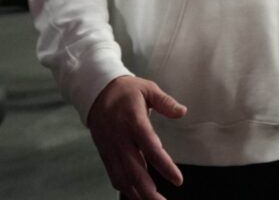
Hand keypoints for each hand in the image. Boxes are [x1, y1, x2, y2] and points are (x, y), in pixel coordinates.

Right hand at [84, 75, 186, 199]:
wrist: (95, 90)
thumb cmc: (125, 91)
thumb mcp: (147, 89)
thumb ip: (166, 102)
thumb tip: (183, 111)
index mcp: (134, 121)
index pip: (151, 148)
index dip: (164, 166)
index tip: (178, 180)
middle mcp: (121, 138)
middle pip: (135, 170)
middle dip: (149, 191)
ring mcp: (111, 148)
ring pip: (123, 177)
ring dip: (137, 194)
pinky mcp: (104, 153)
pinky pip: (113, 175)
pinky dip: (124, 188)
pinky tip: (136, 196)